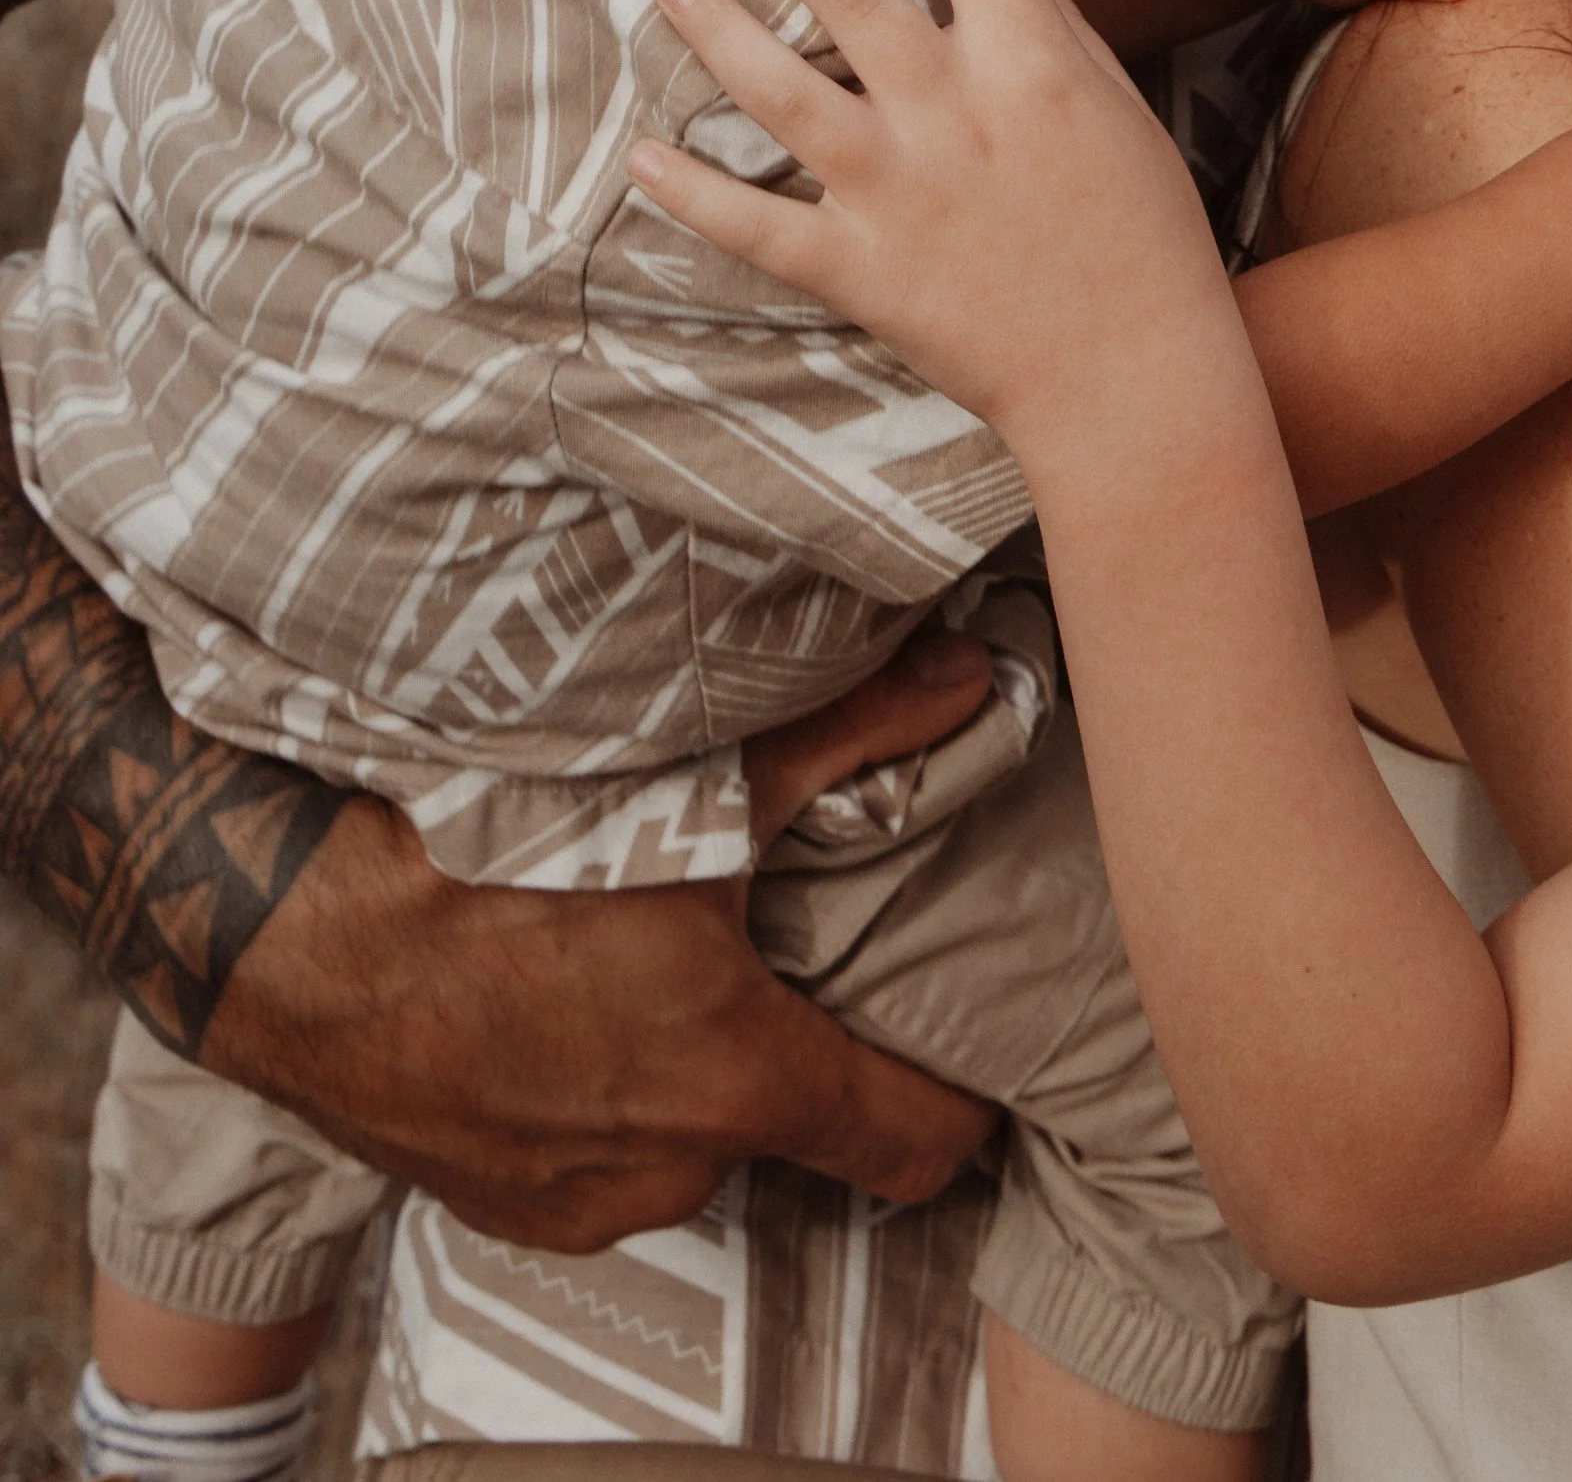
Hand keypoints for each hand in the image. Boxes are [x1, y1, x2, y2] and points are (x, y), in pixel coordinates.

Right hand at [202, 636, 1003, 1241]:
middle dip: (793, 1039)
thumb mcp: (695, 784)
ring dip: (684, 1064)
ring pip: (683, 1134)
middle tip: (782, 945)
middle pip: (792, 1122)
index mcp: (740, 1080)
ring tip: (655, 958)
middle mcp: (669, 1166)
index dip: (956, 1099)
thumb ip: (853, 737)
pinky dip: (596, 1087)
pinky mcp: (493, 1201)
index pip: (911, 1144)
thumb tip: (966, 682)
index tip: (969, 1053)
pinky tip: (565, 994)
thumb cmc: (484, 859)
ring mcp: (574, 1200)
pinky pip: (588, 1152)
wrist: (290, 933)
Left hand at [632, 0, 1229, 449]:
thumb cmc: (1144, 234)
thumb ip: (1056, 26)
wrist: (1133, 377)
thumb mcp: (1120, 109)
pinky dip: (694, 195)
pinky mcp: (859, 270)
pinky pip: (757, 227)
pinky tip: (643, 156)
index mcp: (1028, 64)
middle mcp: (950, 112)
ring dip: (718, 26)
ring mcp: (895, 191)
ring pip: (781, 91)